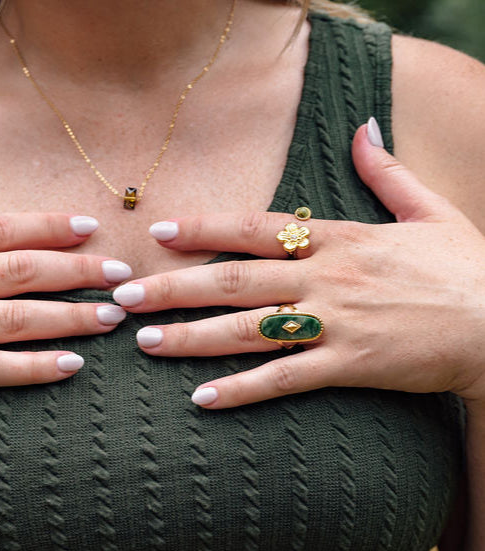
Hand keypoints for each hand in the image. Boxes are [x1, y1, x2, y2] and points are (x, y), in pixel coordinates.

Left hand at [113, 123, 484, 408]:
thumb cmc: (465, 267)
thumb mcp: (429, 210)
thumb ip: (387, 171)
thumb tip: (364, 127)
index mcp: (338, 238)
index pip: (255, 228)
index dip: (203, 229)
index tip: (158, 231)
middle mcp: (326, 277)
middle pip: (233, 282)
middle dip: (172, 288)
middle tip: (124, 297)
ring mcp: (336, 323)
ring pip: (248, 330)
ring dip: (191, 337)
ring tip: (145, 342)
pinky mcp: (350, 365)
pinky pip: (285, 379)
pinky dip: (242, 390)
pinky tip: (202, 398)